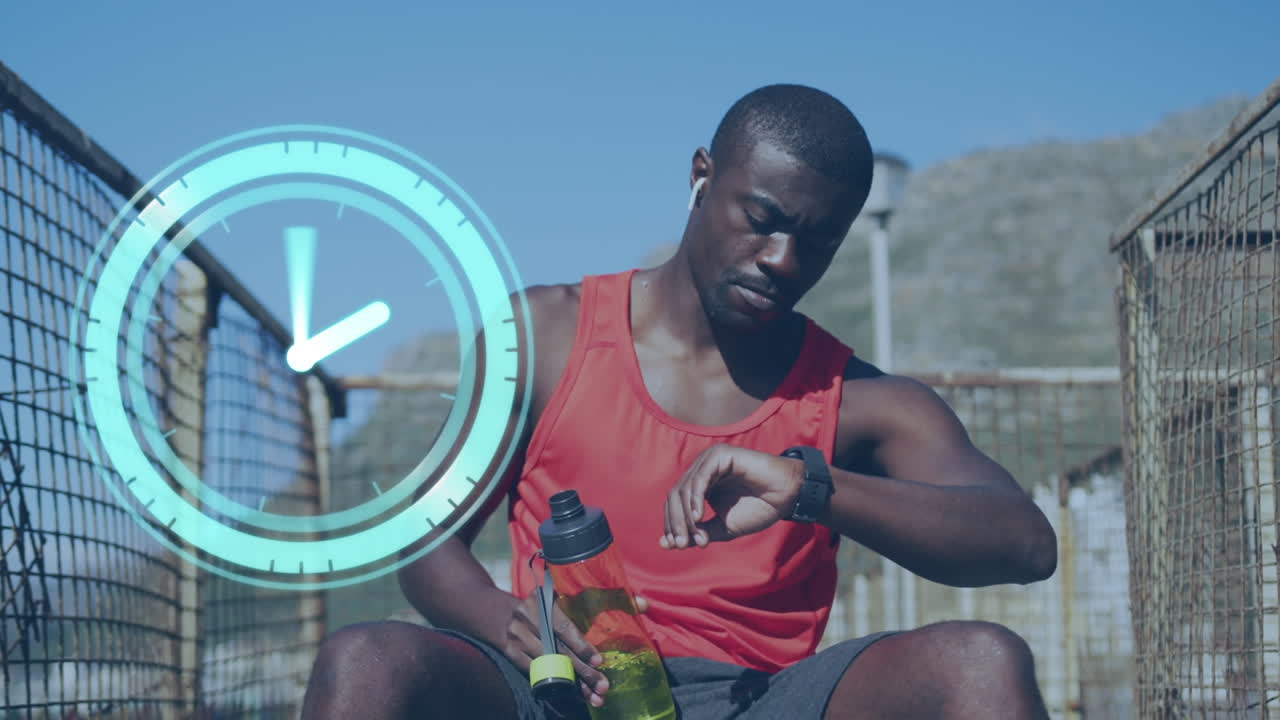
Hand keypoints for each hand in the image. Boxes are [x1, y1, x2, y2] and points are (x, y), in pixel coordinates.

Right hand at [500, 588, 647, 707]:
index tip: (599, 661)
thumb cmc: (540, 604)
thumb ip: (601, 598)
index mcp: (542, 601)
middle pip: (560, 650)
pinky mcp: (510, 654)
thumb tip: (644, 604)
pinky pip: (536, 674)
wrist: (495, 612)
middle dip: (583, 672)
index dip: (582, 646)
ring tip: (593, 697)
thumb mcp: (561, 595)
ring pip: (550, 666)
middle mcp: (528, 619)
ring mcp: (517, 638)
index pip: (564, 627)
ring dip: (573, 684)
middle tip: (604, 687)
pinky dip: (557, 685)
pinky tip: (574, 694)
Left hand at [661, 443, 804, 548]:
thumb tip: (672, 544)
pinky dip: (695, 498)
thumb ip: (701, 532)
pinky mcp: (720, 456)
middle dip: (675, 522)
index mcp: (700, 485)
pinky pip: (700, 478)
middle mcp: (701, 470)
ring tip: (691, 536)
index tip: (671, 546)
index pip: (676, 504)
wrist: (787, 496)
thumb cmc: (759, 508)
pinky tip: (697, 516)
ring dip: (684, 515)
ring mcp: (709, 461)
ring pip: (684, 489)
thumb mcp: (725, 526)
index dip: (672, 524)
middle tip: (679, 544)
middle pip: (675, 496)